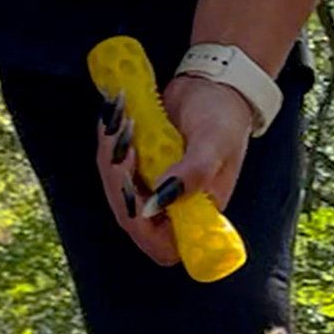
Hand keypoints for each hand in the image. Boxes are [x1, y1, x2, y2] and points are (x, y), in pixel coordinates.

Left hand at [94, 74, 254, 267]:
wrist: (215, 86)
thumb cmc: (224, 117)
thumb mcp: (214, 145)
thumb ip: (192, 176)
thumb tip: (158, 201)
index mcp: (198, 212)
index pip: (163, 246)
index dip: (143, 230)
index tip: (135, 196)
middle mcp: (174, 206)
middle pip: (131, 219)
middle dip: (119, 185)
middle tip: (122, 148)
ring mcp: (154, 186)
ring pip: (117, 191)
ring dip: (110, 160)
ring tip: (119, 126)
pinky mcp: (140, 166)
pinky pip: (114, 167)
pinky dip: (110, 146)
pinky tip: (115, 124)